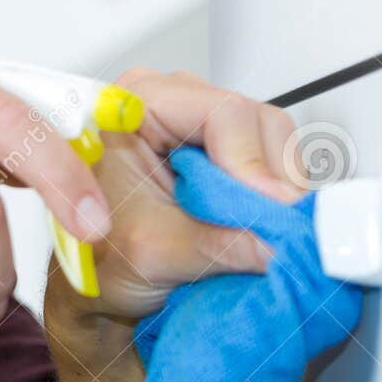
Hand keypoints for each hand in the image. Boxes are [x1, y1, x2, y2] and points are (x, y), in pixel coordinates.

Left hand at [67, 69, 304, 325]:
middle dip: (274, 179)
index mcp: (138, 105)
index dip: (253, 162)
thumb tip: (283, 244)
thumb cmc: (103, 255)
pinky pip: (275, 163)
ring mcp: (204, 124)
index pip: (222, 112)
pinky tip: (263, 225)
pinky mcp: (227, 150)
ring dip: (280, 192)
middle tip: (274, 229)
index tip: (272, 210)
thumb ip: (219, 244)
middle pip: (258, 122)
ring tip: (264, 232)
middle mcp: (175, 102)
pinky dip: (278, 198)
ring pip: (275, 142)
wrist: (99, 279)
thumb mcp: (155, 252)